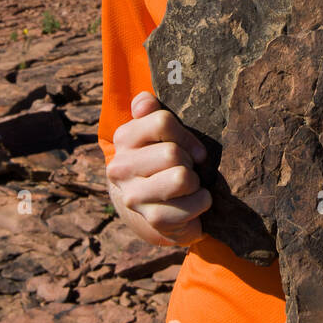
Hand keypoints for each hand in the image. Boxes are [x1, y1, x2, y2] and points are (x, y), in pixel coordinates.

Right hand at [106, 91, 211, 247]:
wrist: (159, 204)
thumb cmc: (165, 159)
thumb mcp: (159, 131)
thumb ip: (150, 110)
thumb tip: (144, 103)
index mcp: (123, 138)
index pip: (161, 122)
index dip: (187, 136)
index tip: (193, 149)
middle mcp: (120, 167)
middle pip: (173, 152)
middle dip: (190, 162)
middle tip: (187, 169)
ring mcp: (133, 196)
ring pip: (182, 178)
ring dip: (195, 182)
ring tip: (189, 184)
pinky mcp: (151, 219)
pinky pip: (190, 206)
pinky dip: (201, 202)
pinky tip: (193, 202)